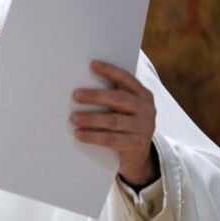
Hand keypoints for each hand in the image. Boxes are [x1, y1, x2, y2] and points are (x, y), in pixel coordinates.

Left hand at [70, 61, 157, 185]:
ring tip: (72, 118)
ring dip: (90, 118)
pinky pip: (111, 139)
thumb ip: (111, 95)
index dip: (110, 71)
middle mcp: (147, 109)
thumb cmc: (123, 123)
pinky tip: (79, 134)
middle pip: (119, 99)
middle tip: (75, 95)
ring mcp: (144, 128)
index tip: (92, 64)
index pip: (126, 79)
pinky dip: (93, 136)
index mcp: (143, 95)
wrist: (138, 155)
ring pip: (113, 120)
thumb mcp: (123, 108)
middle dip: (95, 96)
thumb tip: (80, 82)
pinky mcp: (137, 145)